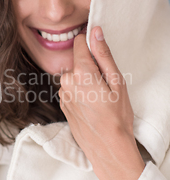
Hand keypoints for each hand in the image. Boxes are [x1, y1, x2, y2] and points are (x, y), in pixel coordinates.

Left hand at [58, 26, 145, 179]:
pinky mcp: (62, 105)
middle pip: (77, 61)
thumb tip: (95, 32)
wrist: (107, 148)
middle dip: (90, 67)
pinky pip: (71, 90)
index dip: (90, 44)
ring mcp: (62, 94)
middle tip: (105, 85)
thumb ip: (103, 54)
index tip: (100, 54)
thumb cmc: (117, 117)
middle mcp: (67, 82)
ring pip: (74, 76)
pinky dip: (80, 93)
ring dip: (85, 81)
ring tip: (99, 98)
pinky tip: (92, 106)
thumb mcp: (117, 82)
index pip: (78, 43)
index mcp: (81, 73)